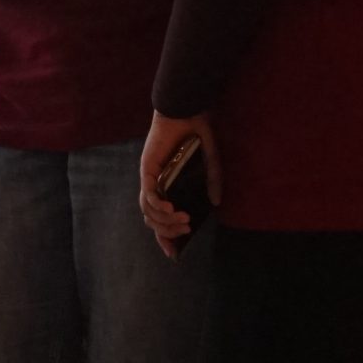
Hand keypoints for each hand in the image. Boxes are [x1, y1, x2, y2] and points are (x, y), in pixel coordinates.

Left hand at [138, 111, 219, 257]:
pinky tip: (170, 209)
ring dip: (164, 220)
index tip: (174, 253)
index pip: (160, 217)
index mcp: (167, 184)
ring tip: (184, 221)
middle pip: (151, 218)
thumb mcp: (209, 162)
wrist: (186, 110)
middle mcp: (155, 183)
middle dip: (167, 232)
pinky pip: (148, 193)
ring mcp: (149, 176)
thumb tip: (215, 203)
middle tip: (185, 232)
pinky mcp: (147, 167)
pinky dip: (157, 205)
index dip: (165, 236)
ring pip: (148, 209)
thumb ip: (212, 181)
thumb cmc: (196, 133)